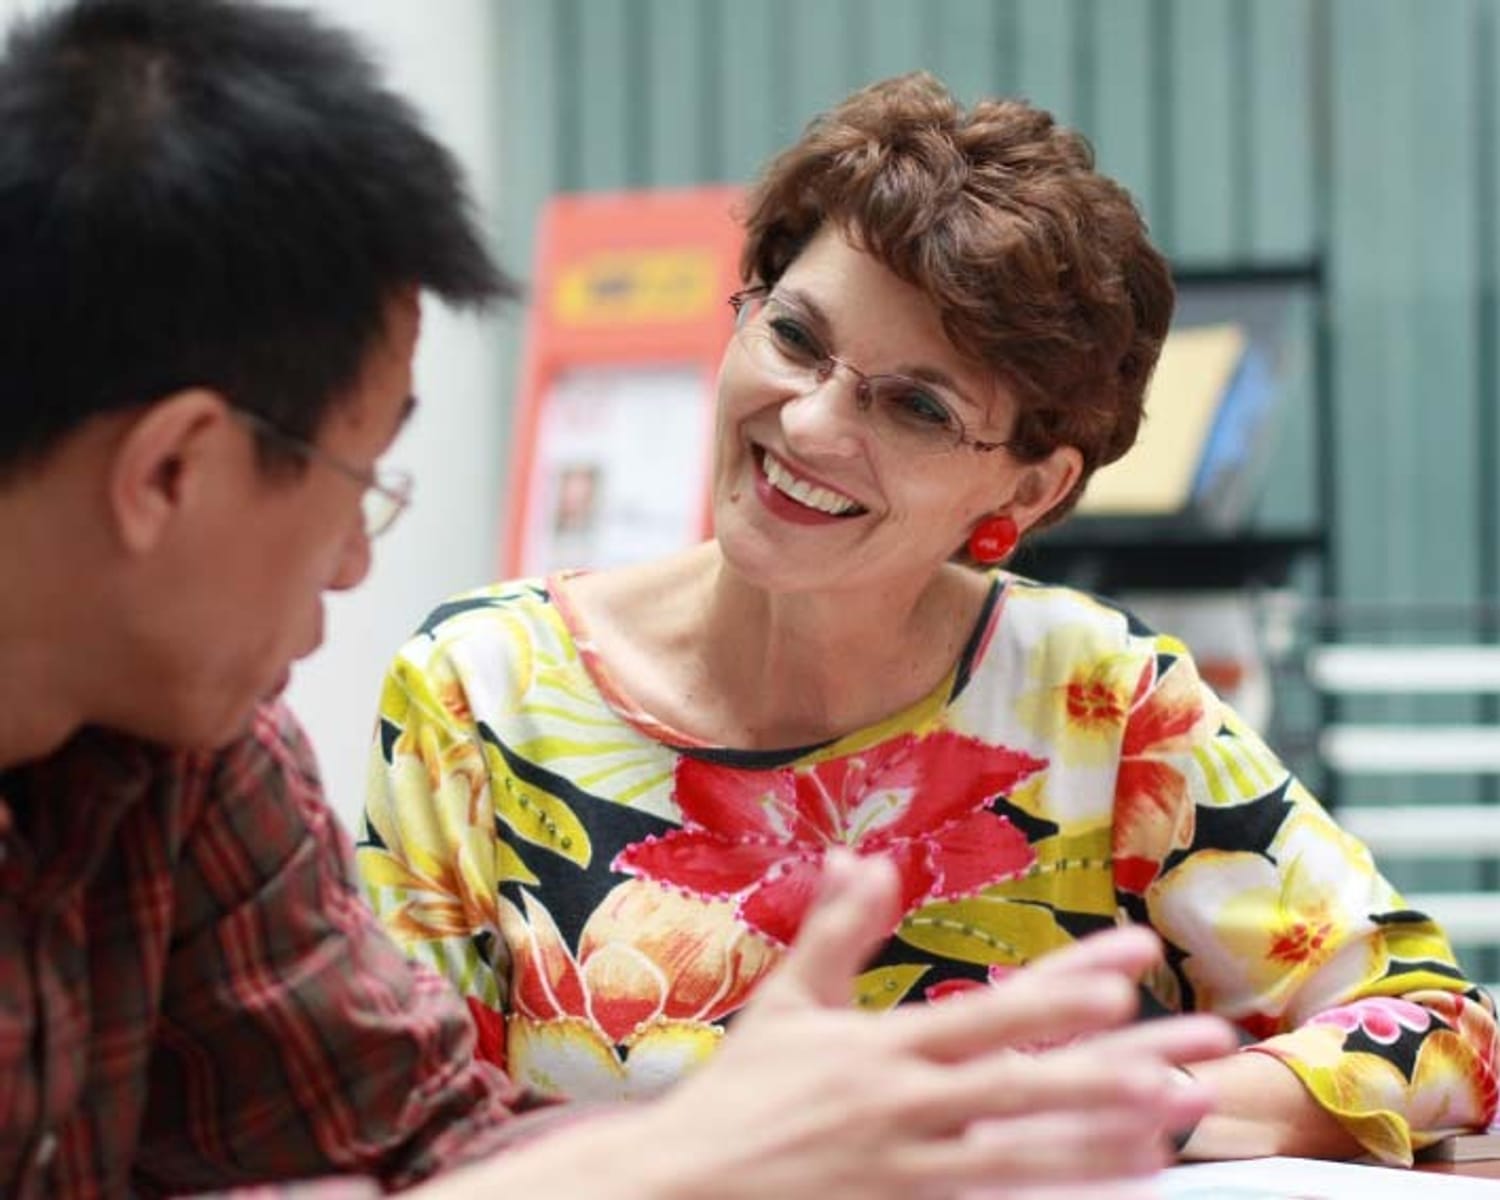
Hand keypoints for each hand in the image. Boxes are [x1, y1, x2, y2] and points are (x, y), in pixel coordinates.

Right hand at [418, 851, 1231, 1199]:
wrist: (688, 1186)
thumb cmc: (741, 1094)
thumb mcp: (788, 1003)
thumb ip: (836, 930)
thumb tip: (870, 857)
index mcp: (886, 1045)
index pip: (996, 1008)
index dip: (1070, 982)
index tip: (1136, 960)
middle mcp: (913, 1104)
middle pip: (1035, 1080)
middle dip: (1127, 1058)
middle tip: (1206, 1044)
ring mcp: (916, 1168)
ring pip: (1032, 1151)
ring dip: (1115, 1131)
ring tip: (1187, 1112)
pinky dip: (1064, 1189)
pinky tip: (1123, 1180)